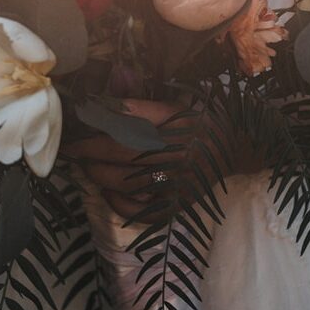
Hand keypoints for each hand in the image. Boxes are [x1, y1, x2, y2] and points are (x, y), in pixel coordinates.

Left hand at [67, 97, 264, 219]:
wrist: (239, 150)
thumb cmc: (201, 123)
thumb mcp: (174, 107)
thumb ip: (140, 105)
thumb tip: (106, 98)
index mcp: (172, 133)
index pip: (122, 137)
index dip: (91, 139)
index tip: (71, 137)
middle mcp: (175, 162)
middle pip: (121, 162)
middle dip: (90, 157)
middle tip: (75, 151)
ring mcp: (176, 188)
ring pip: (127, 187)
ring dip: (100, 177)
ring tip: (89, 166)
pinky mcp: (177, 207)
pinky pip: (141, 212)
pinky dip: (119, 204)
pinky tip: (109, 191)